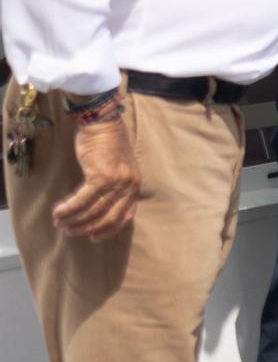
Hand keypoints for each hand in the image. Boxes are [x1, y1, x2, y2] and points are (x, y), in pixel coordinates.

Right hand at [53, 116, 139, 240]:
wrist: (102, 123)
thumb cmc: (106, 145)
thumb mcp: (117, 167)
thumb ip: (112, 186)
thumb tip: (94, 209)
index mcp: (134, 185)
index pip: (125, 216)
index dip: (108, 230)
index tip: (94, 238)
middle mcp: (129, 185)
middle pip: (107, 218)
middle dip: (86, 228)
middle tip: (69, 231)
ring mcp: (116, 181)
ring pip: (93, 211)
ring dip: (73, 220)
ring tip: (59, 221)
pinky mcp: (101, 176)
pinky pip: (82, 200)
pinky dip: (69, 209)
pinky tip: (58, 212)